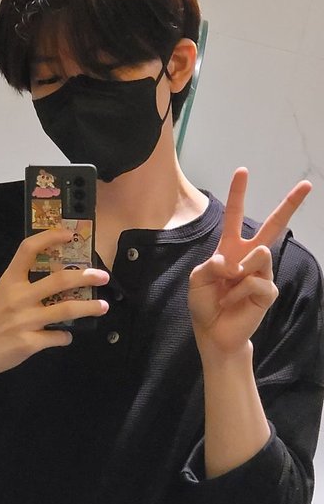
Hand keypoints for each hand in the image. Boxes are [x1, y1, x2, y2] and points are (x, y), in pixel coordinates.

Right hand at [0, 228, 108, 382]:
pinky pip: (58, 336)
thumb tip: (60, 279)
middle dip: (86, 276)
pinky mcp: (29, 343)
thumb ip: (24, 284)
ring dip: (89, 307)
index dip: (50, 238)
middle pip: (59, 280)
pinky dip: (67, 336)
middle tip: (103, 276)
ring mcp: (24, 321)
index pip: (28, 250)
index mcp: (9, 280)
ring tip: (103, 306)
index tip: (69, 235)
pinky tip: (67, 335)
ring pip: (66, 309)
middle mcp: (18, 297)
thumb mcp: (1, 294)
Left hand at [188, 168, 311, 358]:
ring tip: (228, 288)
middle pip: (273, 226)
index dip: (238, 194)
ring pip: (260, 255)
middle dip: (289, 204)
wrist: (213, 332)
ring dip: (238, 272)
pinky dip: (237, 292)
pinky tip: (232, 302)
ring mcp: (262, 272)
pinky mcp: (268, 291)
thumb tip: (231, 262)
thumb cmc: (205, 303)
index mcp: (229, 248)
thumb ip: (209, 267)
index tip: (242, 171)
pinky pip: (255, 282)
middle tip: (306, 185)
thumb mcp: (197, 281)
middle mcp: (249, 256)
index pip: (234, 216)